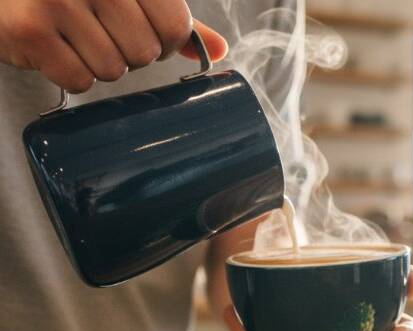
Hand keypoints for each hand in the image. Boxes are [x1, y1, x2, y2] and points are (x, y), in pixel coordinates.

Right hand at [0, 0, 227, 92]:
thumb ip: (169, 16)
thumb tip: (220, 49)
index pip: (174, 26)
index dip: (166, 41)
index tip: (147, 33)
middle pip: (145, 52)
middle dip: (130, 54)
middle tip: (104, 34)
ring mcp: (57, 1)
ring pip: (113, 69)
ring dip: (100, 64)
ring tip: (78, 38)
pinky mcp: (31, 30)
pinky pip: (78, 79)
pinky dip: (72, 74)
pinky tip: (57, 48)